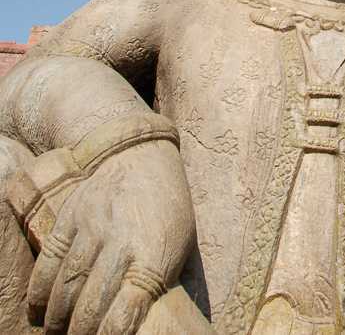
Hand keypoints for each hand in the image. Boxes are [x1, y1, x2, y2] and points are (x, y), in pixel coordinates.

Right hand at [27, 140, 194, 334]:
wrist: (140, 155)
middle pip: (91, 302)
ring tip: (58, 334)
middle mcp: (120, 239)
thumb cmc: (166, 207)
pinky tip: (39, 311)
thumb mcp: (177, 243)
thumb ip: (160, 281)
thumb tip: (152, 320)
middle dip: (80, 332)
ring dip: (58, 318)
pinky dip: (40, 291)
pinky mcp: (70, 214)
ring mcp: (92, 225)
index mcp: (152, 253)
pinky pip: (49, 260)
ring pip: (67, 284)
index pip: (125, 312)